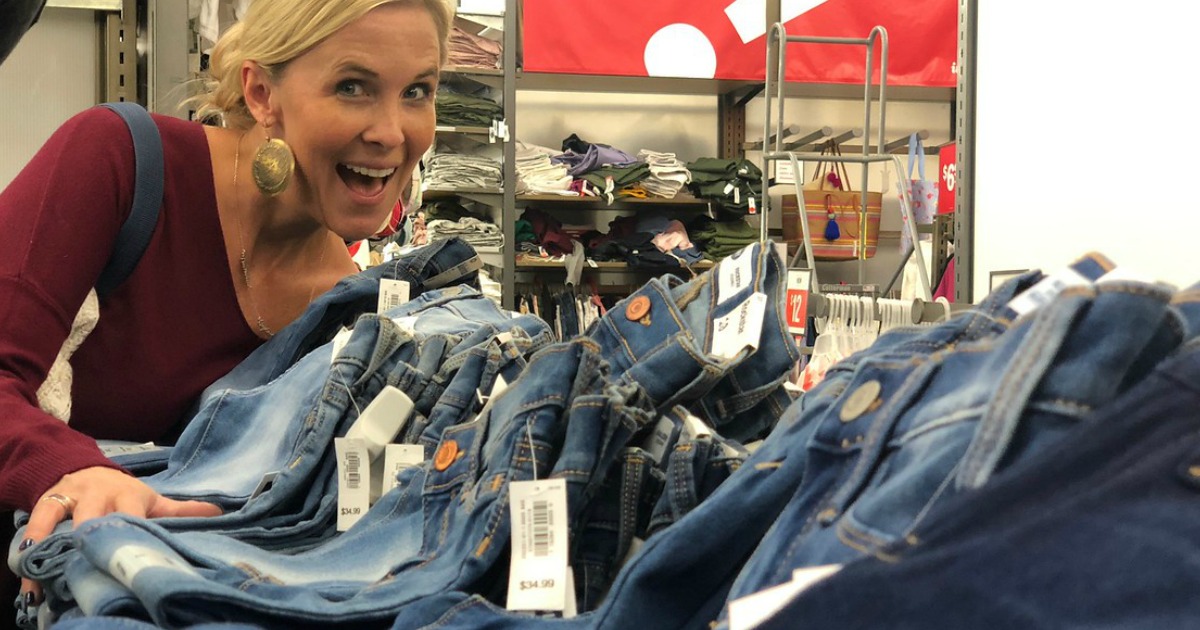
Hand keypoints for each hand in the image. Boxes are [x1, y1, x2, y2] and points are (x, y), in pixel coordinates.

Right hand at [15, 466, 221, 609]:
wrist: (82, 469)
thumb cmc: (123, 494)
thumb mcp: (152, 500)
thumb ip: (180, 511)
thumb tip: (220, 514)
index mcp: (130, 495)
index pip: (135, 515)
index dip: (134, 532)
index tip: (137, 554)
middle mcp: (102, 494)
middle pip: (101, 516)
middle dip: (100, 539)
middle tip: (101, 565)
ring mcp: (75, 498)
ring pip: (69, 518)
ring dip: (67, 543)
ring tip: (65, 569)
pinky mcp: (49, 502)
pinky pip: (39, 521)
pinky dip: (34, 541)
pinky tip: (30, 562)